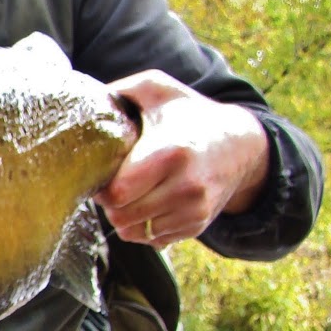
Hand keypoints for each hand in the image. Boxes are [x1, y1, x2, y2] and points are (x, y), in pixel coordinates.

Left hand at [96, 70, 271, 247]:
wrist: (241, 145)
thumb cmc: (191, 115)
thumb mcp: (160, 90)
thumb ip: (122, 90)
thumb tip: (88, 101)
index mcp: (170, 153)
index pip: (118, 193)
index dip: (102, 186)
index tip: (105, 173)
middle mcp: (185, 187)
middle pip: (121, 216)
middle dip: (110, 203)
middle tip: (114, 184)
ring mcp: (192, 210)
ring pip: (132, 232)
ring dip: (124, 215)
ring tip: (132, 192)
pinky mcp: (195, 226)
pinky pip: (151, 239)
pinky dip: (143, 225)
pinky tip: (149, 202)